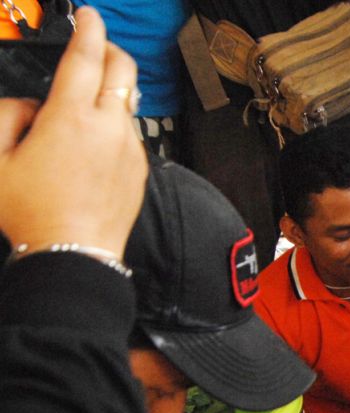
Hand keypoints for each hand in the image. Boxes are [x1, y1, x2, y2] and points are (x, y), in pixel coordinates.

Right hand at [0, 7, 146, 254]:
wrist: (75, 255)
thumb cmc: (30, 212)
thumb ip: (7, 116)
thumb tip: (30, 105)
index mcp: (71, 117)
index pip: (87, 57)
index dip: (90, 30)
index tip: (89, 16)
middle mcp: (109, 128)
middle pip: (123, 71)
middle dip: (111, 51)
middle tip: (95, 48)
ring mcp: (130, 149)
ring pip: (127, 103)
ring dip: (111, 92)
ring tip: (84, 105)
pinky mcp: (140, 170)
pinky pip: (130, 134)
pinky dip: (115, 124)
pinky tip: (93, 142)